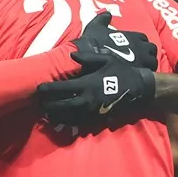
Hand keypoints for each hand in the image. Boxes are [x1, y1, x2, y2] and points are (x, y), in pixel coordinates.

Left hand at [34, 57, 156, 127]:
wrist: (139, 89)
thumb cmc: (122, 71)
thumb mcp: (106, 59)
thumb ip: (87, 57)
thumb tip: (71, 54)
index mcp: (87, 83)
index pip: (62, 88)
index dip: (48, 89)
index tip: (38, 88)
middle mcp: (87, 99)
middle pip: (62, 105)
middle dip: (49, 105)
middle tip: (39, 103)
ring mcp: (92, 110)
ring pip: (69, 116)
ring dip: (57, 115)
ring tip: (46, 113)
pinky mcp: (98, 117)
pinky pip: (79, 122)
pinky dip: (69, 121)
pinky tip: (62, 120)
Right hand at [69, 11, 157, 71]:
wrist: (90, 58)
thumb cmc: (93, 42)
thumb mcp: (96, 26)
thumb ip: (102, 18)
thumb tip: (106, 12)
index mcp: (132, 36)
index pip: (144, 38)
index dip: (141, 44)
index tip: (137, 49)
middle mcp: (139, 47)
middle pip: (152, 50)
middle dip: (148, 54)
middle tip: (142, 60)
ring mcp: (141, 60)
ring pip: (153, 62)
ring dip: (149, 65)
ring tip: (142, 70)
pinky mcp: (138, 72)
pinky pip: (149, 74)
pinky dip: (146, 75)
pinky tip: (138, 78)